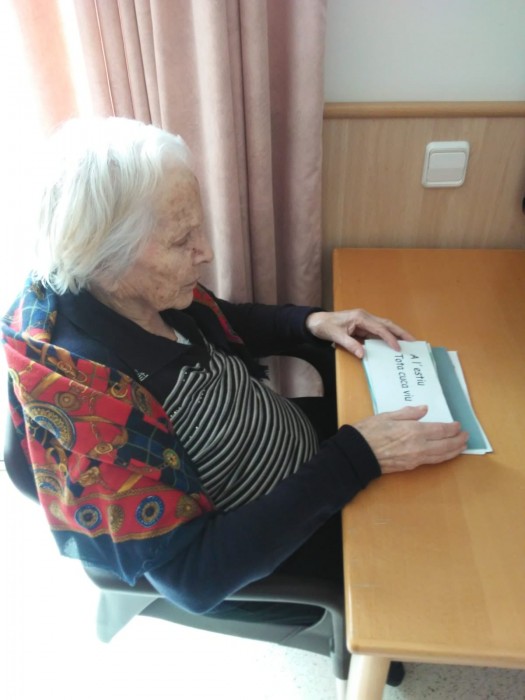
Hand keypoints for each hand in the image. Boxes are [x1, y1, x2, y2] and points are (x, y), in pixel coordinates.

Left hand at [306, 309, 413, 358]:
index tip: (398, 348)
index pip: (380, 328)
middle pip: (388, 324)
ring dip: (397, 334)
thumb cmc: (325, 326)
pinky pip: (378, 332)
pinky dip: (388, 337)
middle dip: (401, 332)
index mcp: (360, 317)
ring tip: (410, 343)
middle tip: (415, 341)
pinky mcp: (363, 326)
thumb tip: (363, 355)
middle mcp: (365, 317)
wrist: (315, 321)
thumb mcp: (335, 336)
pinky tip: (395, 344)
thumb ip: (350, 345)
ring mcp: (365, 321)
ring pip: (385, 327)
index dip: (390, 338)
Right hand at [354, 405, 468, 473]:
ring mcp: (416, 458)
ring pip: (441, 455)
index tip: (459, 425)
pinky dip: (443, 458)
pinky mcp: (411, 466)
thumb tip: (424, 409)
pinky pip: (432, 461)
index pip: (441, 430)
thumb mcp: (387, 415)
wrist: (358, 454)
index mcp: (414, 431)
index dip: (452, 428)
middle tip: (466, 436)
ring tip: (462, 446)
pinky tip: (445, 455)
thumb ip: (408, 413)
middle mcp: (419, 446)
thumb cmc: (369, 432)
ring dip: (454, 451)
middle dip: (458, 440)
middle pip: (445, 444)